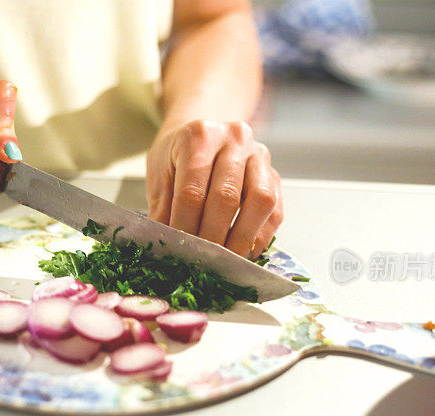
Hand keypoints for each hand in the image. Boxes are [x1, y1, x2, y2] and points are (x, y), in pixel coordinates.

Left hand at [146, 119, 283, 257]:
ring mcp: (259, 156)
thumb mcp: (159, 172)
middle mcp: (235, 140)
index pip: (192, 190)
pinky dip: (260, 237)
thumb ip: (163, 206)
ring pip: (260, 201)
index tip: (179, 248)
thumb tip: (167, 242)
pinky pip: (275, 210)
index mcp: (200, 136)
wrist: (202, 135)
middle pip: (227, 196)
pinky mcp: (275, 176)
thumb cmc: (178, 155)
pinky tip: (244, 252)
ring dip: (242, 238)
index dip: (185, 225)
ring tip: (225, 261)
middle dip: (212, 236)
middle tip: (201, 260)